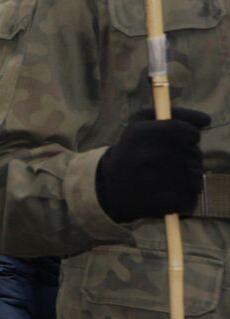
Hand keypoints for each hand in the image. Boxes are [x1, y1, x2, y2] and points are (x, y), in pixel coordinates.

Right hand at [96, 107, 209, 222]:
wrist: (111, 186)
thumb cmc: (132, 148)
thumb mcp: (142, 122)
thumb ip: (177, 115)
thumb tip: (206, 120)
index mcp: (149, 133)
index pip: (191, 133)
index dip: (184, 138)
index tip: (170, 143)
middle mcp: (155, 155)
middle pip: (196, 155)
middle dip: (185, 158)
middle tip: (162, 162)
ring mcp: (163, 180)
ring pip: (197, 176)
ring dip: (186, 177)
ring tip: (163, 177)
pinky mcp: (170, 202)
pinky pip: (192, 196)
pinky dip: (183, 196)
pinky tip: (164, 192)